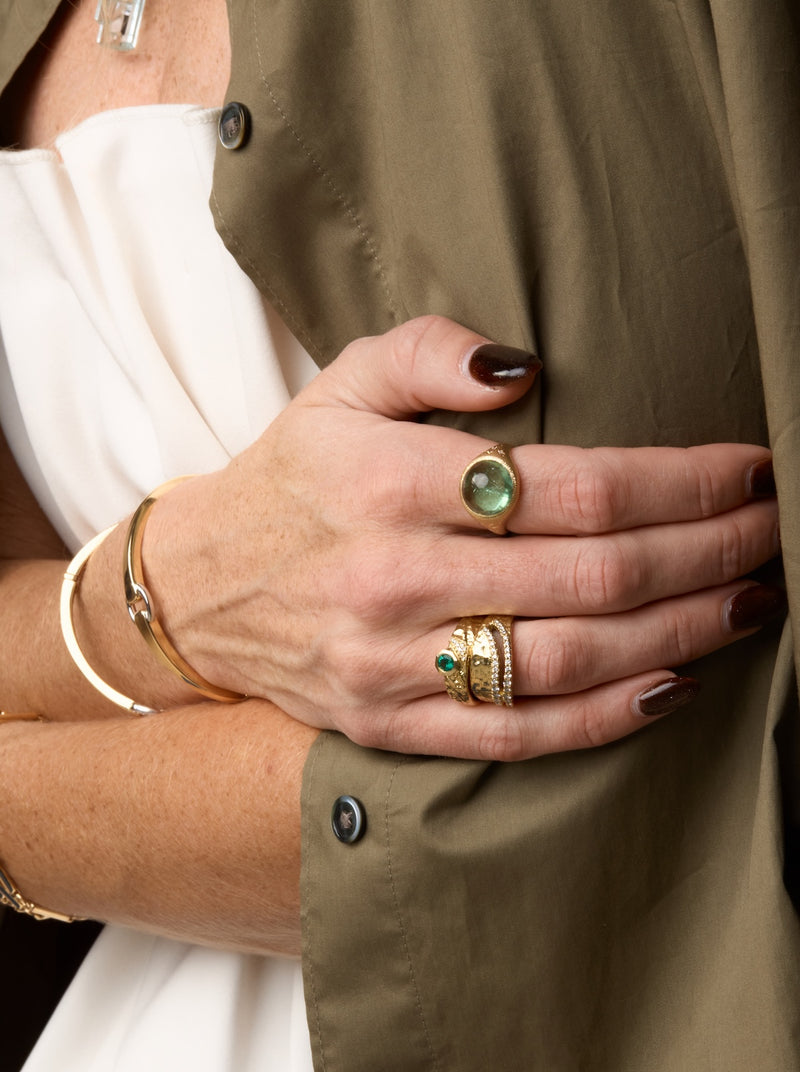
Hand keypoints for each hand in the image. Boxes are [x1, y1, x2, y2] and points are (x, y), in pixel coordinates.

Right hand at [146, 317, 781, 759]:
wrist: (203, 589)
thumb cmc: (292, 477)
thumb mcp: (342, 383)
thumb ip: (431, 351)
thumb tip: (526, 364)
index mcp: (390, 481)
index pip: (571, 486)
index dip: (678, 481)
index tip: (746, 469)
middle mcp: (395, 578)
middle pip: (592, 574)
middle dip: (706, 551)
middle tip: (771, 530)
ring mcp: (393, 663)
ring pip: (571, 659)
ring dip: (681, 631)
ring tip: (750, 600)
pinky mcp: (389, 724)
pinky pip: (516, 734)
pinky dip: (605, 717)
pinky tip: (672, 684)